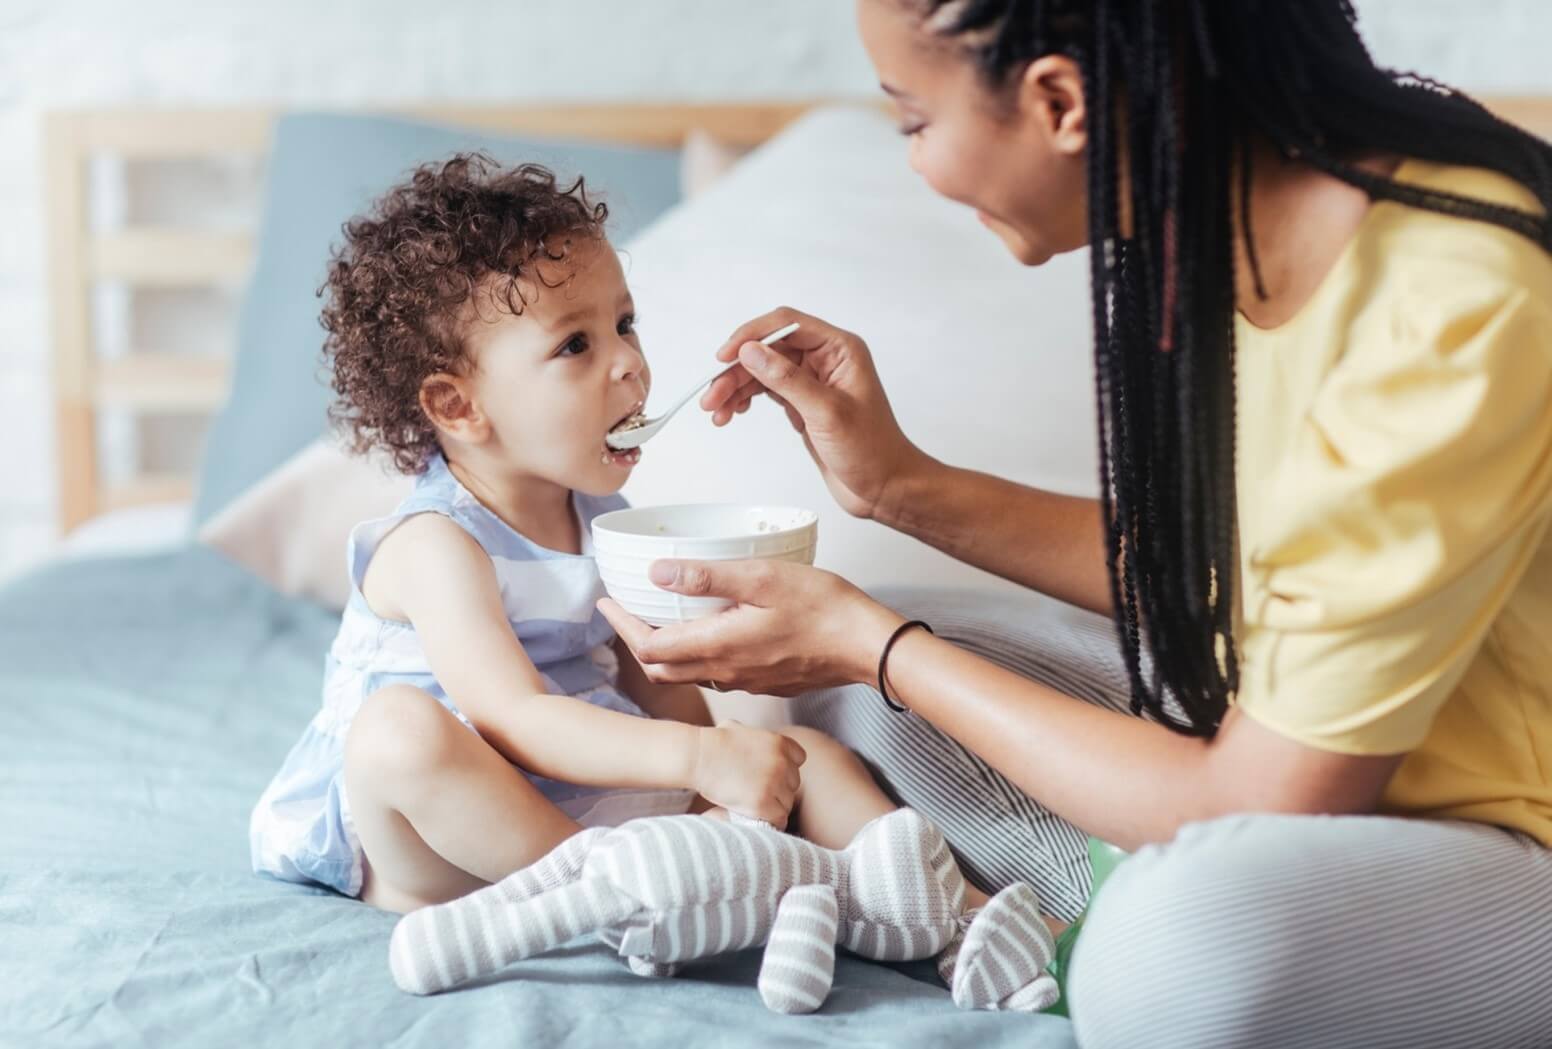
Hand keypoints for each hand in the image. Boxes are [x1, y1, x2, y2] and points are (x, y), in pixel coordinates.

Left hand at [598, 558, 905, 697]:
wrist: (867, 646)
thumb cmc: (824, 608)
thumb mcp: (763, 578)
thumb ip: (707, 577)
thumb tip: (657, 572)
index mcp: (718, 646)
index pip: (648, 648)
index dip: (621, 626)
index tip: (608, 602)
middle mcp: (725, 671)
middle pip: (660, 668)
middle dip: (636, 640)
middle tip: (626, 611)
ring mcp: (744, 681)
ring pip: (687, 674)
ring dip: (665, 650)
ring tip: (660, 618)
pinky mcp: (763, 682)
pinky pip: (716, 674)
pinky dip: (695, 655)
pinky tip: (707, 631)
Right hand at [692, 723, 807, 827]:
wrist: (698, 756)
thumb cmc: (713, 741)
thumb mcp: (741, 728)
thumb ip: (755, 735)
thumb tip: (750, 736)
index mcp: (780, 742)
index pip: (799, 760)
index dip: (785, 768)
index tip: (771, 774)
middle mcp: (782, 763)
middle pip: (793, 783)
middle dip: (779, 788)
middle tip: (760, 792)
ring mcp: (774, 784)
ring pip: (787, 803)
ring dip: (775, 806)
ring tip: (756, 805)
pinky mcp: (763, 803)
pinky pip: (779, 818)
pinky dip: (771, 820)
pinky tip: (759, 817)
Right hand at [700, 307, 930, 520]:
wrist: (885, 487)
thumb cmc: (872, 451)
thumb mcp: (827, 413)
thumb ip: (787, 380)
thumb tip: (751, 352)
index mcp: (840, 350)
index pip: (787, 325)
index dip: (752, 336)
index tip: (726, 356)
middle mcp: (826, 360)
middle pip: (769, 350)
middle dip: (737, 370)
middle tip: (713, 395)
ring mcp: (813, 382)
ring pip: (763, 371)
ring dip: (736, 388)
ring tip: (716, 410)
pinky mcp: (803, 403)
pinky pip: (767, 391)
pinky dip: (746, 399)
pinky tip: (734, 412)